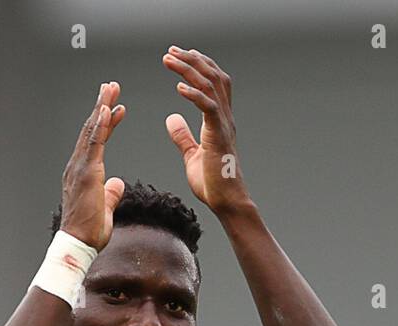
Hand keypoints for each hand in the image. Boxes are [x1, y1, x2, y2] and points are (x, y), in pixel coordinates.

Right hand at [60, 81, 127, 250]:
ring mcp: (80, 168)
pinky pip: (94, 145)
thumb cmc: (88, 233)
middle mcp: (78, 166)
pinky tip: (107, 109)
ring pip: (92, 132)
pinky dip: (100, 126)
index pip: (95, 142)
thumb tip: (117, 185)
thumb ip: (110, 195)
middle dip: (102, 106)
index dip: (106, 123)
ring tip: (110, 89)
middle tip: (110, 86)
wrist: (77, 245)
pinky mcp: (86, 173)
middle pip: (91, 130)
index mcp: (83, 173)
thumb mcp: (105, 210)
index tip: (115, 108)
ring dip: (102, 108)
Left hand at [162, 47, 251, 214]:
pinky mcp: (218, 137)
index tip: (179, 55)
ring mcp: (223, 126)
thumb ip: (183, 136)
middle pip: (213, 77)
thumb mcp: (192, 155)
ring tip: (170, 59)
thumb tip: (171, 119)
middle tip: (171, 50)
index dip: (199, 65)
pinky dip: (194, 95)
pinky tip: (179, 88)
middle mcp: (225, 118)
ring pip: (211, 86)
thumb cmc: (213, 184)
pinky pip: (208, 108)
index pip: (214, 83)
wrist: (227, 203)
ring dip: (189, 70)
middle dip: (192, 60)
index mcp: (220, 120)